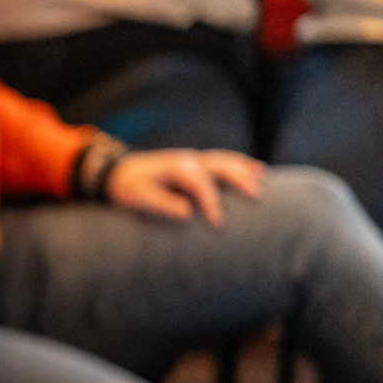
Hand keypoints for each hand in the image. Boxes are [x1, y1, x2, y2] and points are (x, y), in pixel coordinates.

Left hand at [104, 148, 265, 223]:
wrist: (118, 172)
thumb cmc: (129, 188)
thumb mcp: (138, 198)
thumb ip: (161, 204)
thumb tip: (187, 213)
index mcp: (174, 168)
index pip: (199, 181)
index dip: (210, 201)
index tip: (218, 223)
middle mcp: (188, 159)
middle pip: (219, 163)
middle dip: (239, 179)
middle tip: (256, 198)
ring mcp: (194, 159)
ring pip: (226, 159)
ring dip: (246, 170)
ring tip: (264, 183)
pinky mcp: (198, 163)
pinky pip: (224, 161)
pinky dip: (243, 165)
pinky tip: (260, 172)